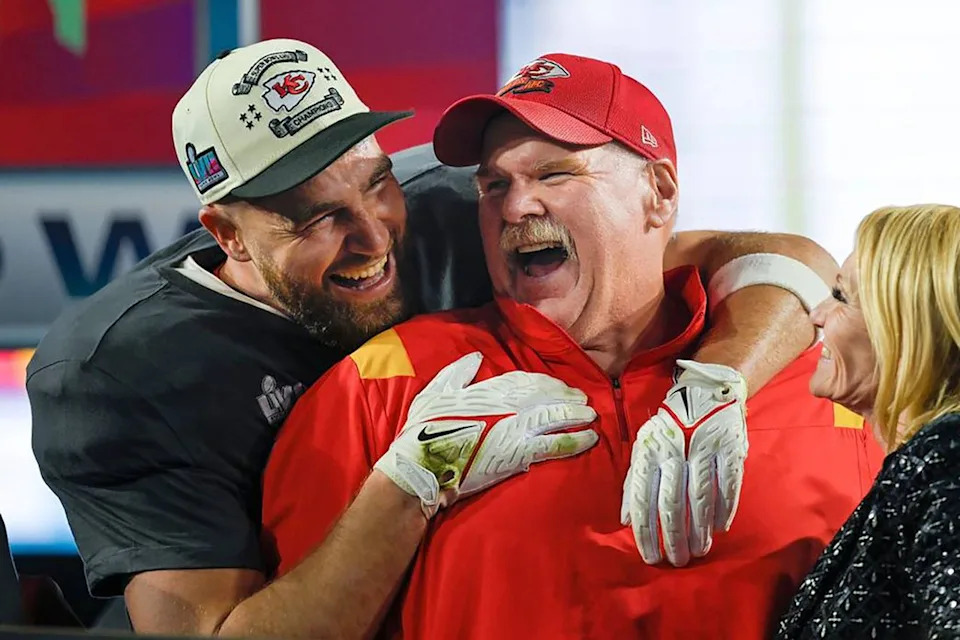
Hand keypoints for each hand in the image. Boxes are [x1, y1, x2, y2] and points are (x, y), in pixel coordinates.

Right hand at [374, 352, 598, 516]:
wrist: (424, 466)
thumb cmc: (423, 431)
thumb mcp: (435, 392)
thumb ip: (458, 373)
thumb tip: (476, 358)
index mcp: (488, 389)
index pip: (525, 380)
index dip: (546, 383)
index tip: (558, 386)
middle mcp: (508, 405)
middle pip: (547, 395)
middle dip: (567, 397)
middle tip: (583, 400)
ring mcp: (516, 428)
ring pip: (556, 416)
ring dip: (577, 416)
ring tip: (592, 416)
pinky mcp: (520, 454)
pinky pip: (555, 444)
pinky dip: (575, 441)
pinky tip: (590, 440)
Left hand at [620, 360, 747, 565]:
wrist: (706, 390)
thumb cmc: (670, 426)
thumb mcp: (644, 447)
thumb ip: (633, 483)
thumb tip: (625, 520)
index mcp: (648, 451)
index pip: (642, 498)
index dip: (646, 531)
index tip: (649, 556)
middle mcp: (673, 451)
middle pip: (671, 503)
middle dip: (674, 538)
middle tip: (677, 561)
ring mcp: (703, 448)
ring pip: (700, 498)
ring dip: (699, 530)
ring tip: (698, 551)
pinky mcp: (729, 448)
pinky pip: (727, 486)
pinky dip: (723, 510)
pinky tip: (719, 528)